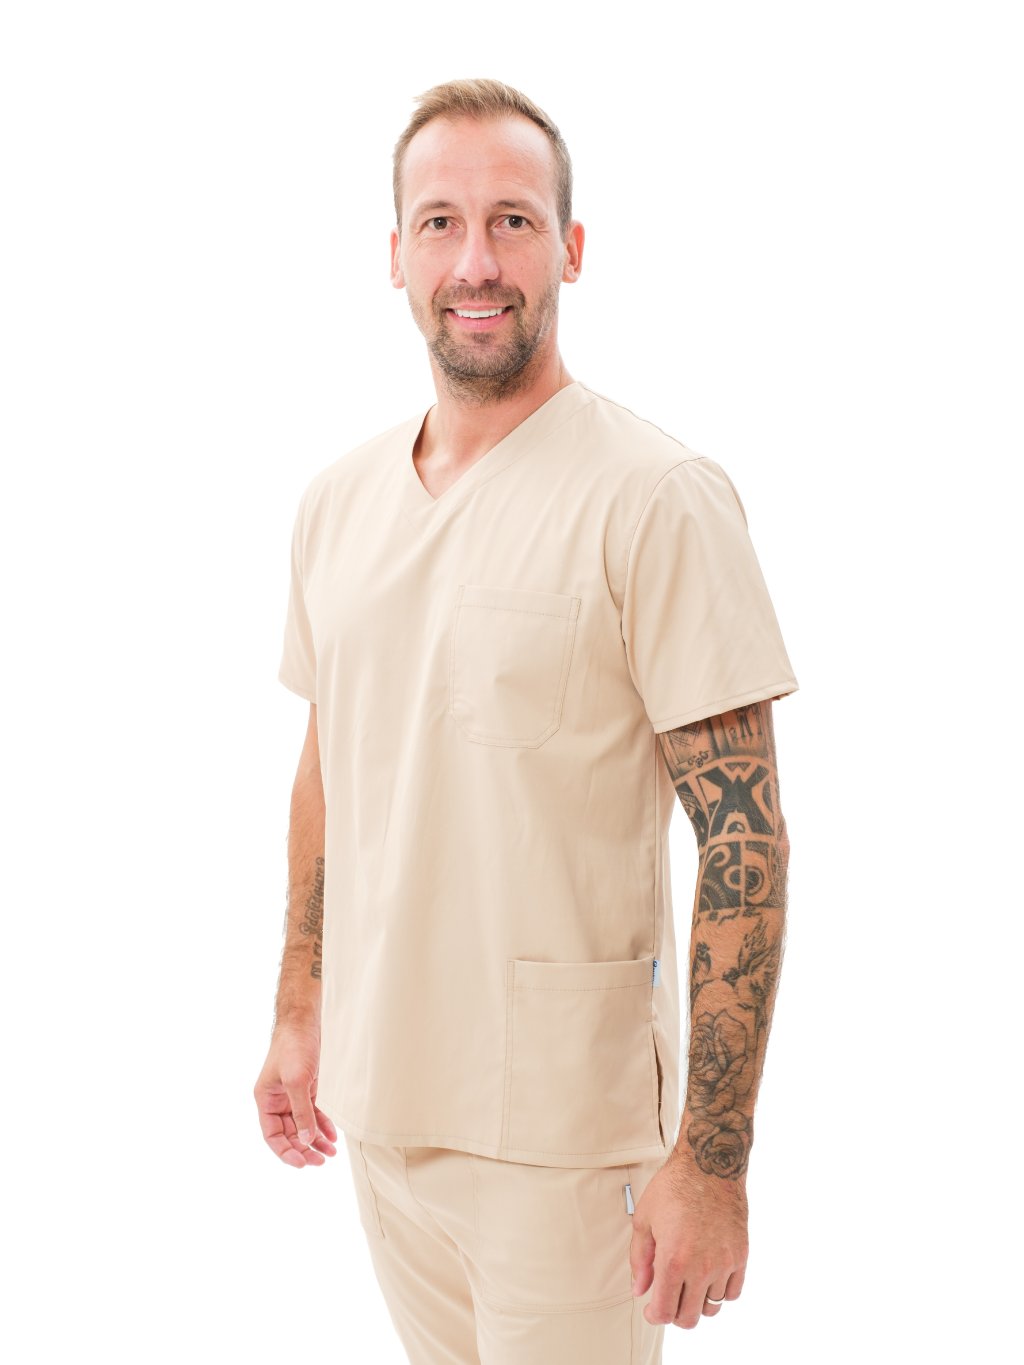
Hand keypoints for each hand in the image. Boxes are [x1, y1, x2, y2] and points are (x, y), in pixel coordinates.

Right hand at [253, 1024, 337, 1167]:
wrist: (303, 1023)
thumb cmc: (293, 1047)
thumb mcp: (297, 1081)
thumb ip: (301, 1111)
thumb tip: (306, 1140)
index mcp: (265, 1101)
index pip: (272, 1136)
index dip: (286, 1152)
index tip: (302, 1163)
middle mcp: (276, 1102)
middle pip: (288, 1134)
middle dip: (304, 1149)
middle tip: (321, 1161)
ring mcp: (291, 1097)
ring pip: (302, 1127)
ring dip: (315, 1141)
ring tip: (330, 1154)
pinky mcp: (306, 1090)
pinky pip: (312, 1114)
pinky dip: (321, 1126)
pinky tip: (332, 1136)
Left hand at [629, 1152, 747, 1328]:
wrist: (710, 1164)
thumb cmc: (673, 1188)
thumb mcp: (644, 1219)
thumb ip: (640, 1260)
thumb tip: (640, 1290)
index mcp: (673, 1260)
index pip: (665, 1311)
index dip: (655, 1316)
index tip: (651, 1310)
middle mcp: (701, 1267)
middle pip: (689, 1318)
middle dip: (674, 1314)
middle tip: (668, 1299)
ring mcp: (724, 1263)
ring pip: (711, 1308)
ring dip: (697, 1303)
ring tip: (688, 1285)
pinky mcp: (741, 1255)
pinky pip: (732, 1292)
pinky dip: (719, 1292)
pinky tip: (708, 1277)